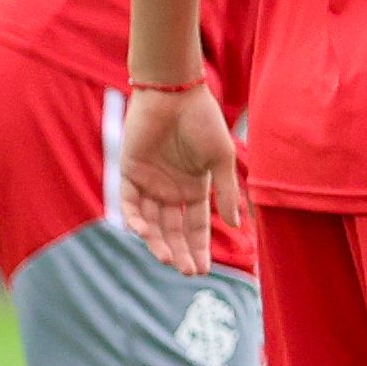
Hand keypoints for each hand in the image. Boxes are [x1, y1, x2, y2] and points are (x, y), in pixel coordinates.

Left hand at [118, 81, 242, 272]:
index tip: (204, 271)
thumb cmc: (202, 121)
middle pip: (174, 230)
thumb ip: (227, 191)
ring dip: (159, 242)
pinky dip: (136, 219)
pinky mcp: (130, 172)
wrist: (174, 93)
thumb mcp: (222, 159)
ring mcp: (149, 182)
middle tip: (188, 272)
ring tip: (169, 261)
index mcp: (194, 187)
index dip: (200, 248)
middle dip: (181, 252)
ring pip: (152, 222)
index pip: (196, 226)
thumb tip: (236, 225)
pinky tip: (145, 233)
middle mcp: (171, 189)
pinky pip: (130, 203)